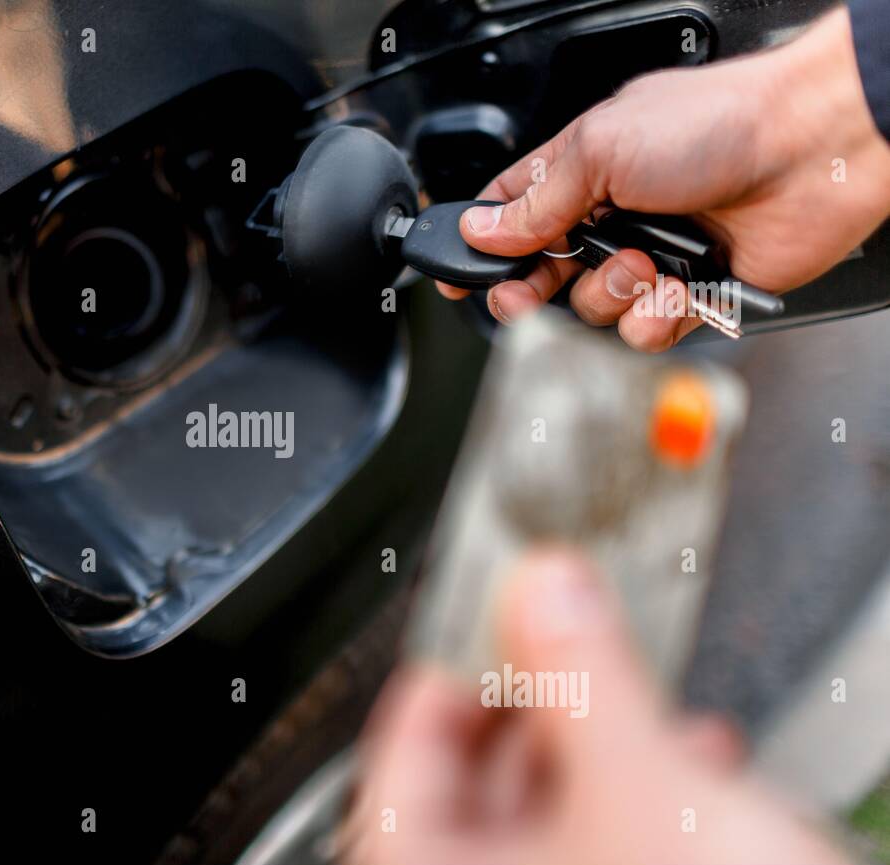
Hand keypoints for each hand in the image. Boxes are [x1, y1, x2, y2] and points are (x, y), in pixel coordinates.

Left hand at [341, 549, 846, 864]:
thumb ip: (580, 673)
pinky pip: (602, 851)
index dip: (454, 666)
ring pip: (549, 817)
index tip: (500, 615)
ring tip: (654, 706)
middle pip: (478, 777)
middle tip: (579, 646)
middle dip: (545, 701)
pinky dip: (642, 803)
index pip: (403, 746)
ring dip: (604, 747)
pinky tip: (698, 772)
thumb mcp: (639, 786)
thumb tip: (539, 584)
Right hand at [439, 7, 889, 350]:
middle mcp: (611, 218)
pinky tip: (678, 286)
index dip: (479, 246)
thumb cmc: (718, 125)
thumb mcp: (600, 150)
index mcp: (582, 173)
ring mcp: (649, 260)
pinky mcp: (688, 297)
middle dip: (528, 291)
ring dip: (611, 292)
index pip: (511, 214)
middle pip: (539, 276)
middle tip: (527, 291)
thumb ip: (534, 202)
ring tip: (644, 260)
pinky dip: (657, 317)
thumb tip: (481, 230)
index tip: (456, 272)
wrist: (812, 151)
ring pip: (590, 310)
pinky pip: (643, 335)